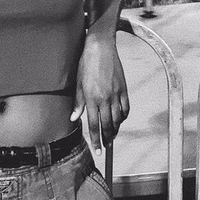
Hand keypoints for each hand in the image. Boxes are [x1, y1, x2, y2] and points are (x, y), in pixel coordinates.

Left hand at [70, 34, 129, 153]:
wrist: (100, 48)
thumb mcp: (78, 83)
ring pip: (117, 119)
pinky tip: (120, 120)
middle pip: (107, 125)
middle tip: (106, 147)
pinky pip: (125, 108)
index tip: (98, 151)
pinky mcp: (123, 89)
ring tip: (112, 136)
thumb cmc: (86, 64)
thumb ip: (78, 102)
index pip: (94, 125)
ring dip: (115, 130)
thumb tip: (74, 118)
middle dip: (106, 139)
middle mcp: (105, 99)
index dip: (96, 140)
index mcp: (91, 98)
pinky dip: (123, 117)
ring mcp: (116, 94)